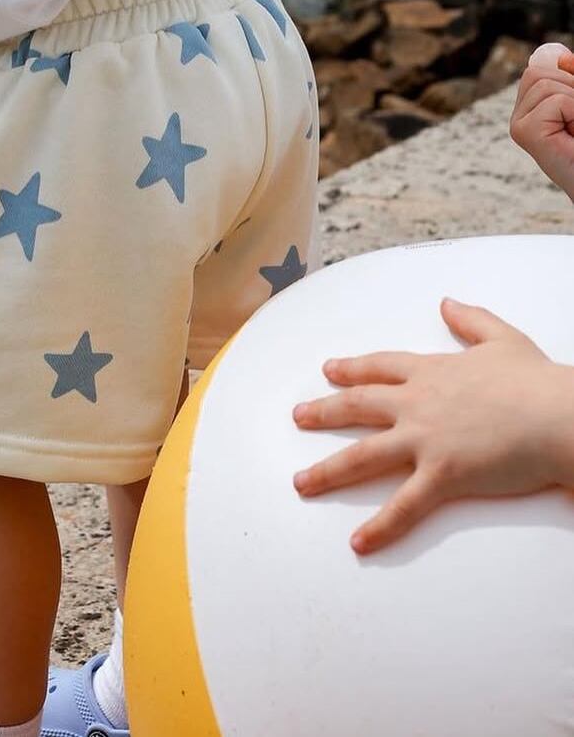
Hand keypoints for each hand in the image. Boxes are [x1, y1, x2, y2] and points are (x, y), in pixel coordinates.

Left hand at [292, 299, 573, 553]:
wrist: (560, 414)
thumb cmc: (538, 381)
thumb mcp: (502, 338)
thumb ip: (470, 320)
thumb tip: (447, 302)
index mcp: (430, 372)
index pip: (379, 368)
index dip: (352, 369)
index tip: (328, 370)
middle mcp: (416, 403)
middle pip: (357, 406)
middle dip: (324, 412)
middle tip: (298, 417)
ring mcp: (425, 439)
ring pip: (363, 456)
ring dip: (328, 471)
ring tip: (300, 483)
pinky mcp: (443, 474)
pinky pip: (404, 506)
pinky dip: (380, 527)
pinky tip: (357, 543)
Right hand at [509, 43, 573, 199]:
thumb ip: (572, 77)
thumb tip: (561, 57)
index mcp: (532, 109)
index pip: (540, 69)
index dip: (566, 76)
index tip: (572, 108)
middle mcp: (520, 117)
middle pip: (538, 72)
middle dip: (569, 87)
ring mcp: (518, 126)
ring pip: (546, 83)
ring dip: (573, 100)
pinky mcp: (524, 133)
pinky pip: (555, 99)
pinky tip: (572, 136)